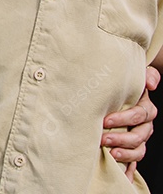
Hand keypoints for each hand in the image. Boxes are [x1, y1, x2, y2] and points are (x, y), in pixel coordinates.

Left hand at [102, 66, 158, 180]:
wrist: (121, 95)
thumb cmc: (124, 86)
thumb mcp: (136, 78)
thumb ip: (147, 75)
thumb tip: (151, 84)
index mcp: (145, 109)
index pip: (139, 115)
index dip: (124, 118)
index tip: (105, 120)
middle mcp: (145, 126)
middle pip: (139, 136)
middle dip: (122, 139)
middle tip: (103, 139)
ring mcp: (139, 139)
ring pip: (139, 151)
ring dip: (126, 154)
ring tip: (110, 154)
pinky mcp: (132, 150)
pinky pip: (134, 164)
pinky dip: (128, 171)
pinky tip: (122, 177)